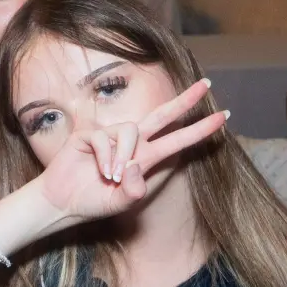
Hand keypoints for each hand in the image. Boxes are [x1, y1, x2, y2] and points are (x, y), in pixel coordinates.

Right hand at [33, 79, 228, 225]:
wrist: (62, 203)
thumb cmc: (93, 202)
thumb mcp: (120, 203)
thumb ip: (133, 191)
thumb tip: (136, 167)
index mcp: (145, 159)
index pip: (177, 140)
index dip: (199, 129)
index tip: (223, 117)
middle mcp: (131, 144)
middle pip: (162, 115)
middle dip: (185, 100)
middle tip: (207, 84)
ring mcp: (110, 137)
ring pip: (131, 130)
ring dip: (124, 155)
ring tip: (114, 177)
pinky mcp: (89, 135)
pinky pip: (104, 138)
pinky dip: (106, 157)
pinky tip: (101, 172)